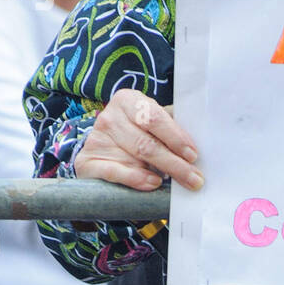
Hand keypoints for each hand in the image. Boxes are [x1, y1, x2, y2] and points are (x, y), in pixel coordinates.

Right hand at [73, 90, 202, 190]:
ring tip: (180, 183)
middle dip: (175, 163)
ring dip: (162, 172)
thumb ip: (170, 130)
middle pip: (147, 142)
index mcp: (128, 101)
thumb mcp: (152, 126)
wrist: (104, 154)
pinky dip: (136, 179)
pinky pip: (114, 172)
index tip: (194, 155)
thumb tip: (196, 150)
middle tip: (195, 178)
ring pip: (134, 157)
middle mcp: (109, 117)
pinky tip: (152, 184)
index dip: (176, 137)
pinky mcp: (86, 161)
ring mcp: (96, 139)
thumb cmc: (137, 136)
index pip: (154, 118)